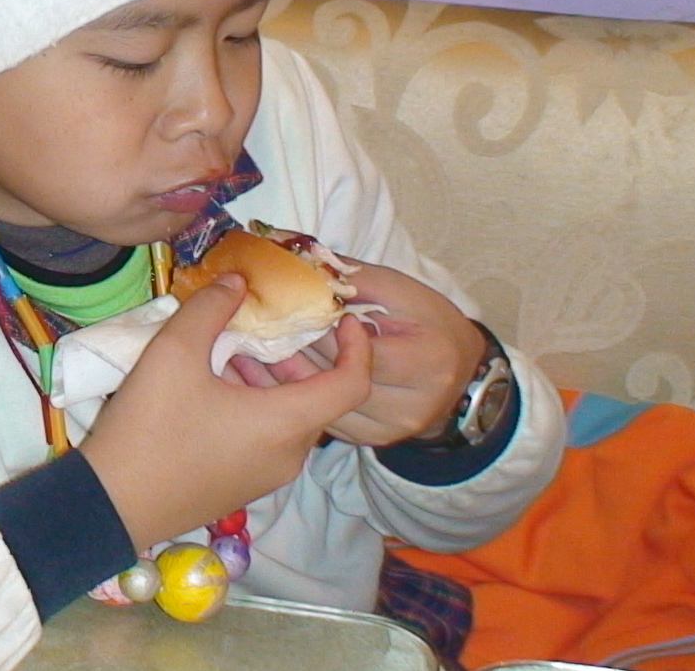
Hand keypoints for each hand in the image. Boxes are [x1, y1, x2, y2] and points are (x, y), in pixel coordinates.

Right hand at [79, 275, 373, 551]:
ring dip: (270, 382)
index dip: (358, 346)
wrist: (111, 505)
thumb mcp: (173, 353)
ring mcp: (266, 477)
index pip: (352, 384)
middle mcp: (289, 454)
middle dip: (296, 358)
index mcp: (286, 423)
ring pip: (288, 419)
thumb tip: (236, 281)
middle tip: (263, 329)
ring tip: (226, 354)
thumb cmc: (150, 427)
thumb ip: (210, 308)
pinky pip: (266, 440)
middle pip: (316, 399)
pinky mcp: (242, 487)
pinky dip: (255, 408)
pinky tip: (210, 390)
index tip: (342, 318)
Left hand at [230, 263, 485, 445]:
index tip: (281, 308)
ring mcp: (388, 430)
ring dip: (275, 375)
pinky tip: (254, 376)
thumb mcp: (399, 289)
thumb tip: (291, 253)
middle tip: (240, 326)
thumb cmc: (426, 320)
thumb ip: (348, 275)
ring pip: (316, 403)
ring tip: (237, 349)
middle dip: (285, 347)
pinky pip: (316, 419)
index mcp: (426, 362)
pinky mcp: (368, 441)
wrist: (458, 369)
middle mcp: (409, 406)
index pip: (356, 348)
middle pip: (331, 377)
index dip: (317, 328)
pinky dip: (285, 396)